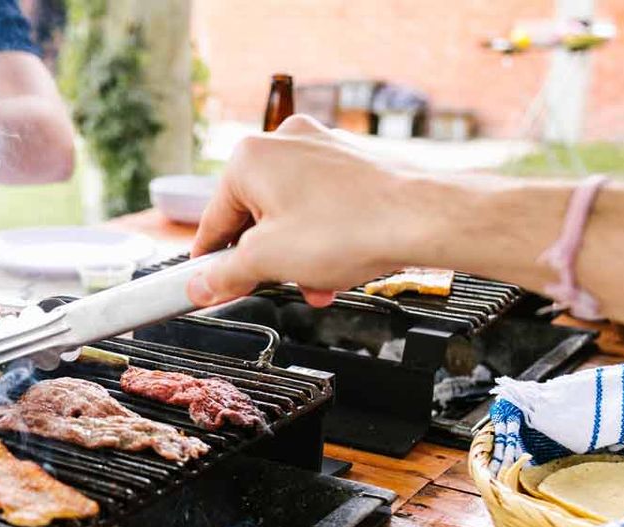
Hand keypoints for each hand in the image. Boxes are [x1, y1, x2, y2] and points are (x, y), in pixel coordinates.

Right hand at [187, 115, 423, 307]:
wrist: (424, 219)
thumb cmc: (350, 228)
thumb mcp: (267, 262)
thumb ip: (223, 275)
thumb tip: (199, 286)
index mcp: (249, 158)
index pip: (213, 221)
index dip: (210, 261)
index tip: (208, 284)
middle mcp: (283, 142)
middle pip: (254, 217)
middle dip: (266, 260)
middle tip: (274, 287)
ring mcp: (321, 148)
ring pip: (290, 213)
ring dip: (297, 255)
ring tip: (316, 282)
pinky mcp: (351, 162)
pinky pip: (321, 206)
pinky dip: (323, 237)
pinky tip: (337, 265)